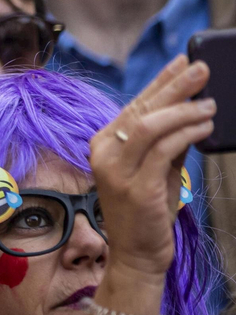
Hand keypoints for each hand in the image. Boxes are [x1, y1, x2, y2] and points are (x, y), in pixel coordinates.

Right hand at [88, 55, 212, 277]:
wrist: (136, 254)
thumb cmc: (146, 211)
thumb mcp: (155, 170)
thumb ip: (167, 142)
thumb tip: (191, 110)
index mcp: (104, 144)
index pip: (135, 104)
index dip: (161, 81)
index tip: (184, 61)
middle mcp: (104, 152)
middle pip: (142, 109)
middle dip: (175, 85)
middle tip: (201, 67)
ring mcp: (116, 170)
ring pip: (150, 125)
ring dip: (184, 110)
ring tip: (210, 103)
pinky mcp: (135, 186)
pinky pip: (163, 149)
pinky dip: (187, 134)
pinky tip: (205, 127)